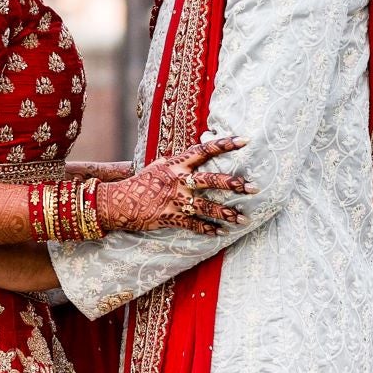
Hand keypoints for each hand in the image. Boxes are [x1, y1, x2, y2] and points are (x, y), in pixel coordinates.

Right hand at [97, 134, 252, 236]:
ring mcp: (174, 199)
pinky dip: (207, 229)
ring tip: (243, 218)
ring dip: (226, 213)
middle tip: (254, 187)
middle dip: (233, 184)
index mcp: (176, 164)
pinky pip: (193, 224)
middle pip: (210, 180)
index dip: (224, 144)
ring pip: (206, 206)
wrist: (118, 202)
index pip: (204, 150)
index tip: (245, 140)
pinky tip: (219, 232)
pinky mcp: (169, 216)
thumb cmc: (140, 183)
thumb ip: (177, 161)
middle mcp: (178, 180)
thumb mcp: (158, 166)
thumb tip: (192, 153)